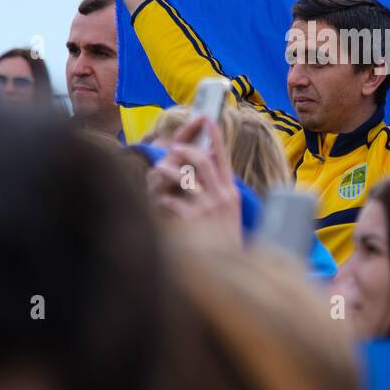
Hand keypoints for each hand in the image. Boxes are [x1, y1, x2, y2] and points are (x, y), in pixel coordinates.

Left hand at [146, 116, 241, 243]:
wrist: (228, 270)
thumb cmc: (224, 240)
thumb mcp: (230, 212)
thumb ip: (221, 189)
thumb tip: (209, 163)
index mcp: (231, 193)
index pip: (224, 158)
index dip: (215, 137)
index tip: (207, 119)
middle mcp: (223, 197)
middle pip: (202, 160)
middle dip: (185, 150)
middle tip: (173, 148)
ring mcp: (208, 209)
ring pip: (184, 176)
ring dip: (168, 170)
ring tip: (158, 170)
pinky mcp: (194, 222)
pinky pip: (173, 201)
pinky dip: (164, 198)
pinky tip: (160, 201)